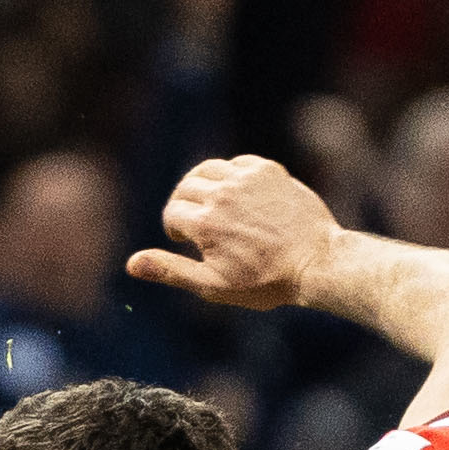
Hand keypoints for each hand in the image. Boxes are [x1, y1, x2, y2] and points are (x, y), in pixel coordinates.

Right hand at [127, 154, 336, 314]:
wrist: (317, 262)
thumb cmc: (266, 282)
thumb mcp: (213, 286)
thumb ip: (171, 271)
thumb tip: (131, 264)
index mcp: (205, 223)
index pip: (172, 213)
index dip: (175, 230)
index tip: (186, 240)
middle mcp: (223, 194)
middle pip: (185, 188)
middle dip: (185, 206)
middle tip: (197, 223)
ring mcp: (247, 179)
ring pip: (208, 170)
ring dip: (203, 186)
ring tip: (212, 205)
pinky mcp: (269, 170)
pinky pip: (238, 163)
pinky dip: (231, 176)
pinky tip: (239, 195)